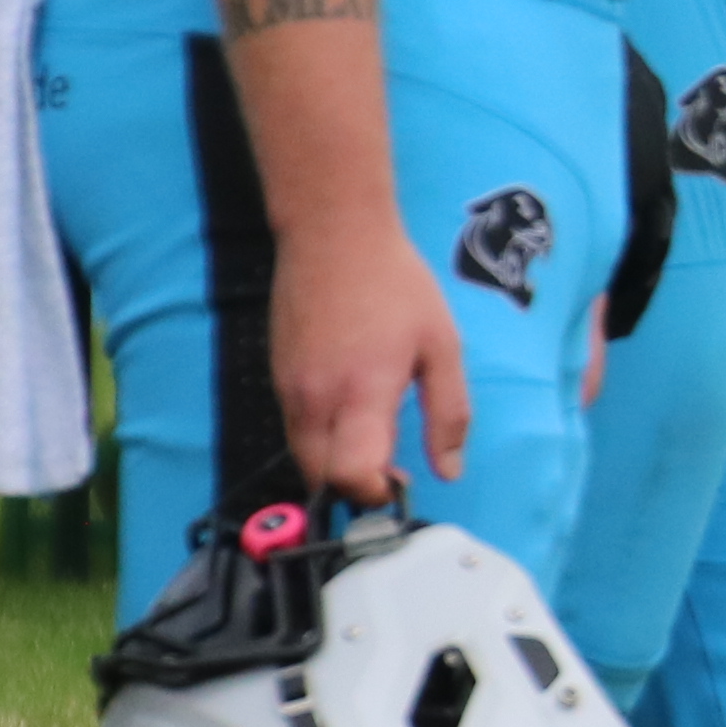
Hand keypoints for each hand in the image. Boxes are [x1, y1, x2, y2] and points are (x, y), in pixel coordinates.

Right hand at [270, 205, 472, 507]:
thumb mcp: (442, 346)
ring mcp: (289, 389)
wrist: (333, 234)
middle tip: (393, 471)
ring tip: (376, 440)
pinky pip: (295, 428)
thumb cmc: (395, 284)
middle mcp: (314, 399)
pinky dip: (321, 438)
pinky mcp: (277, 376)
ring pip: (304, 455)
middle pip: (321, 477)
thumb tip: (448, 470)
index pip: (350, 475)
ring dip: (336, 463)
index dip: (375, 493)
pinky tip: (351, 411)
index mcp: (360, 394)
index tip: (400, 483)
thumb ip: (448, 413)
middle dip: (355, 486)